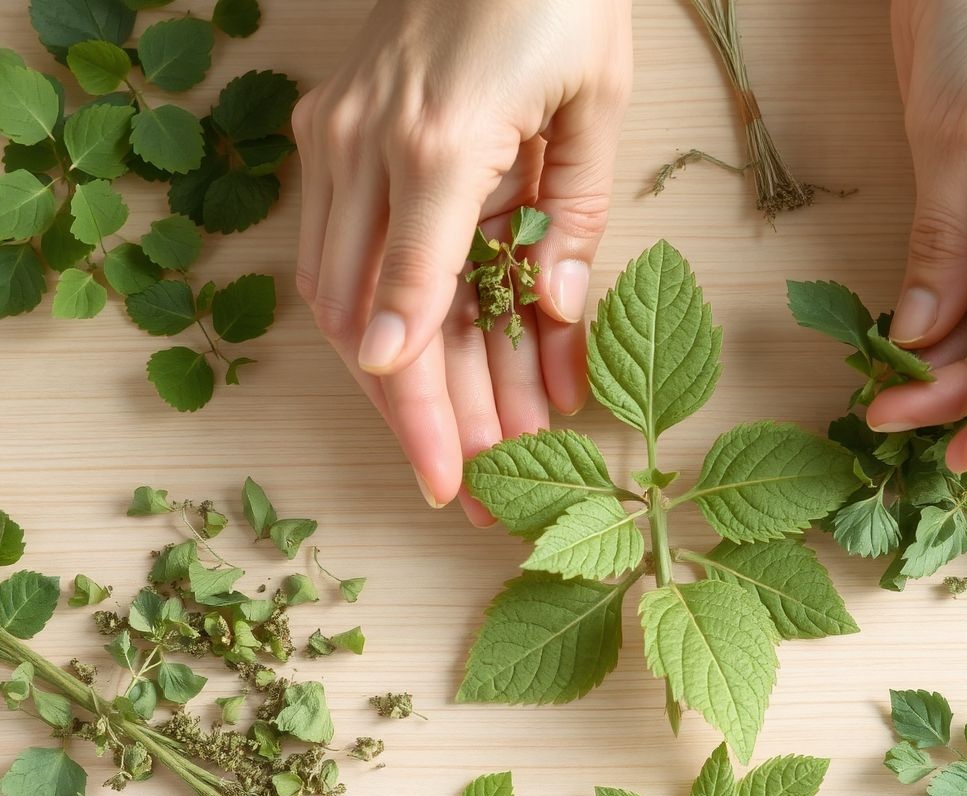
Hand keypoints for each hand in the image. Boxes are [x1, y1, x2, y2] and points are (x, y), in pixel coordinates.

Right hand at [291, 0, 631, 521]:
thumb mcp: (596, 105)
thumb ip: (574, 218)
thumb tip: (554, 316)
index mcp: (438, 145)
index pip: (412, 306)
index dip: (428, 405)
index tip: (449, 473)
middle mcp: (368, 149)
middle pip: (369, 322)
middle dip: (419, 417)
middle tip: (463, 488)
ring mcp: (340, 137)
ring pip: (346, 297)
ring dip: (406, 380)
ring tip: (469, 442)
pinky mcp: (338, 130)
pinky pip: (346, 249)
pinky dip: (389, 316)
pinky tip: (439, 365)